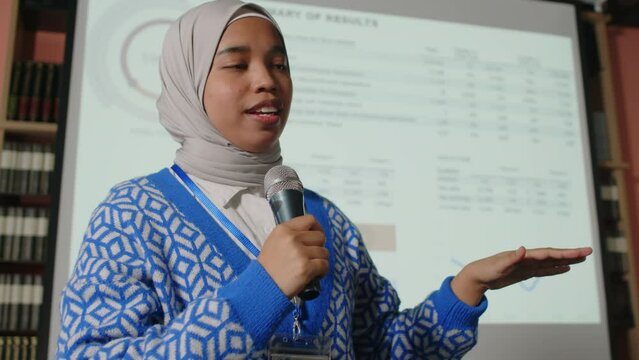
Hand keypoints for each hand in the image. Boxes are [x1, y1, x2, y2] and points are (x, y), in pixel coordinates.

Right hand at [258, 215, 328, 297]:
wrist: (263, 286)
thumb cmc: (269, 266)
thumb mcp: (274, 241)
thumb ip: (291, 234)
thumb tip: (311, 232)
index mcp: (283, 229)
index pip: (310, 220)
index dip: (316, 228)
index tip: (315, 237)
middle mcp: (292, 238)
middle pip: (320, 236)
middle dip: (318, 247)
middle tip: (311, 256)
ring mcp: (300, 253)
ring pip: (324, 252)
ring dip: (320, 260)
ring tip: (310, 267)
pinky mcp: (306, 268)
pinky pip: (324, 265)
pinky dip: (322, 271)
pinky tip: (314, 275)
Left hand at [451, 246, 592, 305]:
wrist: (477, 276)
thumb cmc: (486, 270)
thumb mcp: (498, 266)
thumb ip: (511, 258)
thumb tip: (523, 249)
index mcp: (524, 256)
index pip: (548, 253)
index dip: (564, 253)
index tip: (579, 252)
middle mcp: (528, 258)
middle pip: (553, 255)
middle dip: (571, 254)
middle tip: (588, 251)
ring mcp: (527, 265)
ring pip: (551, 262)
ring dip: (566, 260)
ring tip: (582, 258)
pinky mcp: (524, 273)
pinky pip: (544, 271)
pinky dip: (555, 269)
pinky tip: (565, 269)